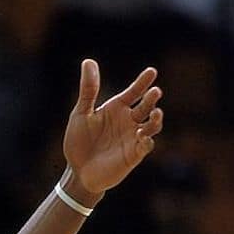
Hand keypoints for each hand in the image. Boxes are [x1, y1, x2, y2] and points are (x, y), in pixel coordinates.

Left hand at [63, 59, 164, 195]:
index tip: (151, 72)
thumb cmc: (79, 142)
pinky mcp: (134, 155)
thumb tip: (88, 61)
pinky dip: (147, 141)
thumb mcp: (81, 114)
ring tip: (155, 113)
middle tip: (154, 91)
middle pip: (145, 106)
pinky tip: (144, 137)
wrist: (77, 172)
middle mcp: (128, 121)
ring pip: (152, 125)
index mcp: (116, 109)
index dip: (143, 82)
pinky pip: (146, 146)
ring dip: (155, 119)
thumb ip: (88, 90)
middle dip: (151, 99)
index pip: (134, 92)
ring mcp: (133, 137)